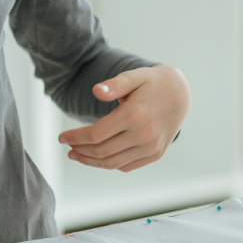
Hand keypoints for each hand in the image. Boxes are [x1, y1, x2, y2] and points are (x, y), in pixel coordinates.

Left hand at [58, 65, 190, 171]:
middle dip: (80, 150)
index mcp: (135, 114)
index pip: (96, 134)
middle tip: (67, 146)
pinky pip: (127, 166)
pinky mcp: (155, 154)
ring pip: (113, 163)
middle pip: (102, 151)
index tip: (61, 137)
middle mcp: (144, 134)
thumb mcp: (135, 76)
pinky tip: (98, 157)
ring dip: (91, 161)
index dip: (75, 137)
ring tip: (76, 155)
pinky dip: (109, 164)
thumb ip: (114, 84)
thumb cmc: (154, 83)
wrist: (182, 94)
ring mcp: (151, 147)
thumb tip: (96, 90)